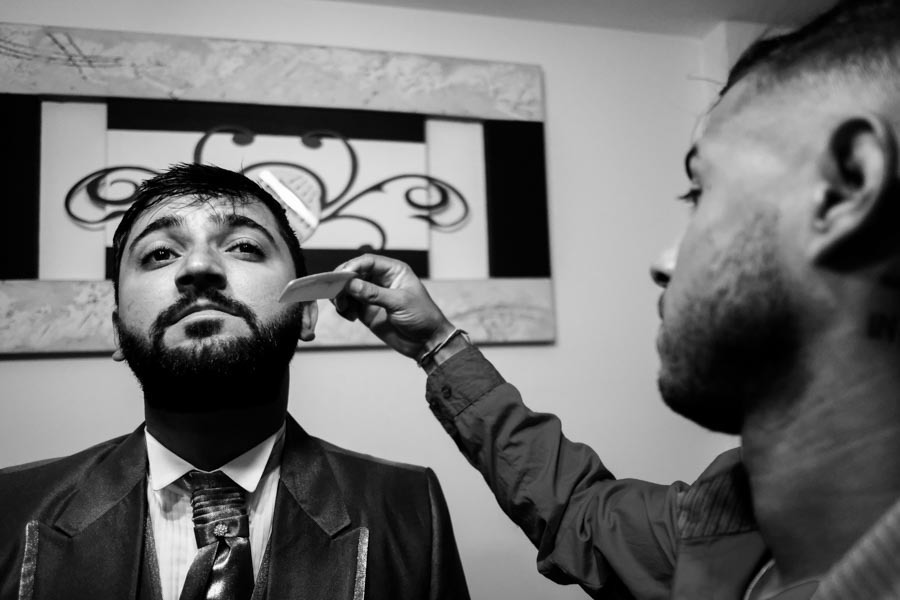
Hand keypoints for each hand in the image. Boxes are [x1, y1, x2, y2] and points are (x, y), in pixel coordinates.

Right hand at [333, 254, 454, 358]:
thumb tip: (351, 284)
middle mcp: (381, 280)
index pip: (368, 261)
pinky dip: (344, 308)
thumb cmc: (422, 316)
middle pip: (354, 273)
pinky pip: (349, 304)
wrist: (426, 342)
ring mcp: (373, 295)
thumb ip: (374, 293)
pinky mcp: (367, 311)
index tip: (342, 276)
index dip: (353, 266)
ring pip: (348, 289)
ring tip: (343, 307)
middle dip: (342, 281)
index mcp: (393, 271)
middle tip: (335, 292)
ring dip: (341, 296)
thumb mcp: (399, 302)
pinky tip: (349, 315)